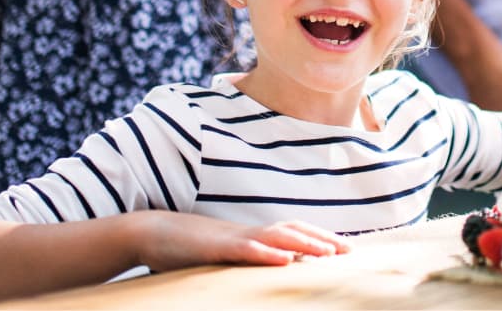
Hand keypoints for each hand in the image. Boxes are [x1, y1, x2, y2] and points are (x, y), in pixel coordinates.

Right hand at [134, 211, 350, 271]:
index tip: (344, 250)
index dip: (317, 239)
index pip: (291, 234)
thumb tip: (271, 270)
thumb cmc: (185, 248)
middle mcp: (247, 233)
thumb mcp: (220, 257)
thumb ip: (244, 262)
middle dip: (322, 240)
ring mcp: (233, 238)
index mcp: (250, 236)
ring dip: (304, 245)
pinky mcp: (216, 246)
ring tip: (329, 254)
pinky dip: (266, 253)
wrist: (151, 232)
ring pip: (275, 237)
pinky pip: (245, 249)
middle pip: (292, 231)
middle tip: (350, 252)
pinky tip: (284, 260)